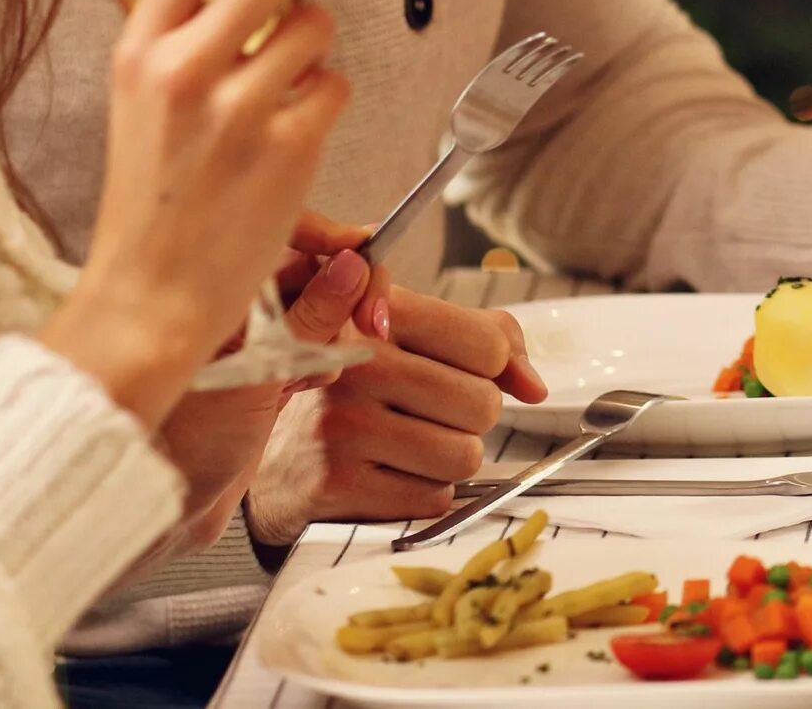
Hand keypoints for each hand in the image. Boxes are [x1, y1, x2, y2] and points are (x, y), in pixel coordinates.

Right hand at [39, 0, 357, 429]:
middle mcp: (183, 70)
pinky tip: (293, 138)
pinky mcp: (288, 144)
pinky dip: (327, 101)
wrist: (151, 293)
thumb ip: (189, 38)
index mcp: (140, 50)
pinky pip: (336, 86)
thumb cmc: (156, 194)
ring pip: (316, 30)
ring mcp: (238, 108)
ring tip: (280, 98)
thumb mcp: (145, 101)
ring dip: (316, 51)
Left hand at [150, 230, 374, 550]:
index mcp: (207, 288)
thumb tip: (352, 265)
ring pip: (313, 305)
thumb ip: (308, 319)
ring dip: (332, 331)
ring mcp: (241, 335)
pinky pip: (308, 339)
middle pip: (306, 266)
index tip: (367, 253)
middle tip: (371, 321)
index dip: (330, 238)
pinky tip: (306, 385)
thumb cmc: (181, 446)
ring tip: (318, 370)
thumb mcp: (255, 376)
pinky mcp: (257, 365)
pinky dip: (321, 356)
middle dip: (344, 291)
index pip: (281, 233)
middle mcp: (224, 304)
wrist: (165, 509)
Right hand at [246, 286, 546, 541]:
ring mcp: (342, 425)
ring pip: (464, 455)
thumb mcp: (417, 339)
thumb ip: (490, 342)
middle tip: (432, 415)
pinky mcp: (334, 483)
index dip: (491, 366)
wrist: (276, 458)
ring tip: (411, 444)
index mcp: (380, 313)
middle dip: (472, 418)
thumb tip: (535, 387)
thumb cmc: (361, 390)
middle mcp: (356, 364)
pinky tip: (389, 474)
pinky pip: (433, 498)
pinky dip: (424, 493)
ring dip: (451, 458)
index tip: (461, 369)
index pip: (488, 343)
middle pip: (483, 404)